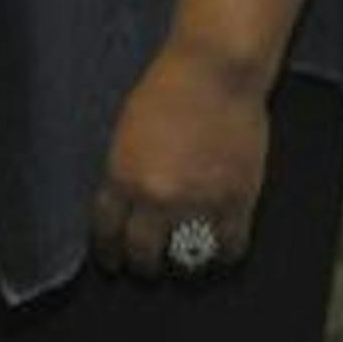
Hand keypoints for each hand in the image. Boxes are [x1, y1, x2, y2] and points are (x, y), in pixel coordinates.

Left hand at [89, 39, 269, 278]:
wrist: (213, 74)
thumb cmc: (165, 90)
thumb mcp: (126, 131)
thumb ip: (125, 170)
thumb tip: (126, 201)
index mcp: (122, 176)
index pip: (106, 230)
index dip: (107, 251)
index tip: (110, 261)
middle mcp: (156, 197)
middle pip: (142, 252)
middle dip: (140, 264)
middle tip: (143, 268)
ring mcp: (198, 203)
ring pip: (185, 259)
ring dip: (182, 266)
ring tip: (181, 266)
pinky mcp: (236, 201)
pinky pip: (229, 247)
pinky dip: (223, 254)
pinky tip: (218, 253)